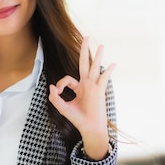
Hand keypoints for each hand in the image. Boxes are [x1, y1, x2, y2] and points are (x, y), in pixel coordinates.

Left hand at [48, 37, 114, 159]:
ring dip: (97, 56)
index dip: (60, 83)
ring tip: (100, 45)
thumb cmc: (78, 119)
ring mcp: (94, 86)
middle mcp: (87, 84)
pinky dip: (108, 72)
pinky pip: (104, 79)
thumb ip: (55, 97)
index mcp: (78, 87)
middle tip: (86, 37)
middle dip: (84, 50)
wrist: (89, 128)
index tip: (58, 92)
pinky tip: (113, 64)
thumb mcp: (63, 107)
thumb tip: (51, 86)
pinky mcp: (99, 91)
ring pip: (95, 67)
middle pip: (85, 63)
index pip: (68, 78)